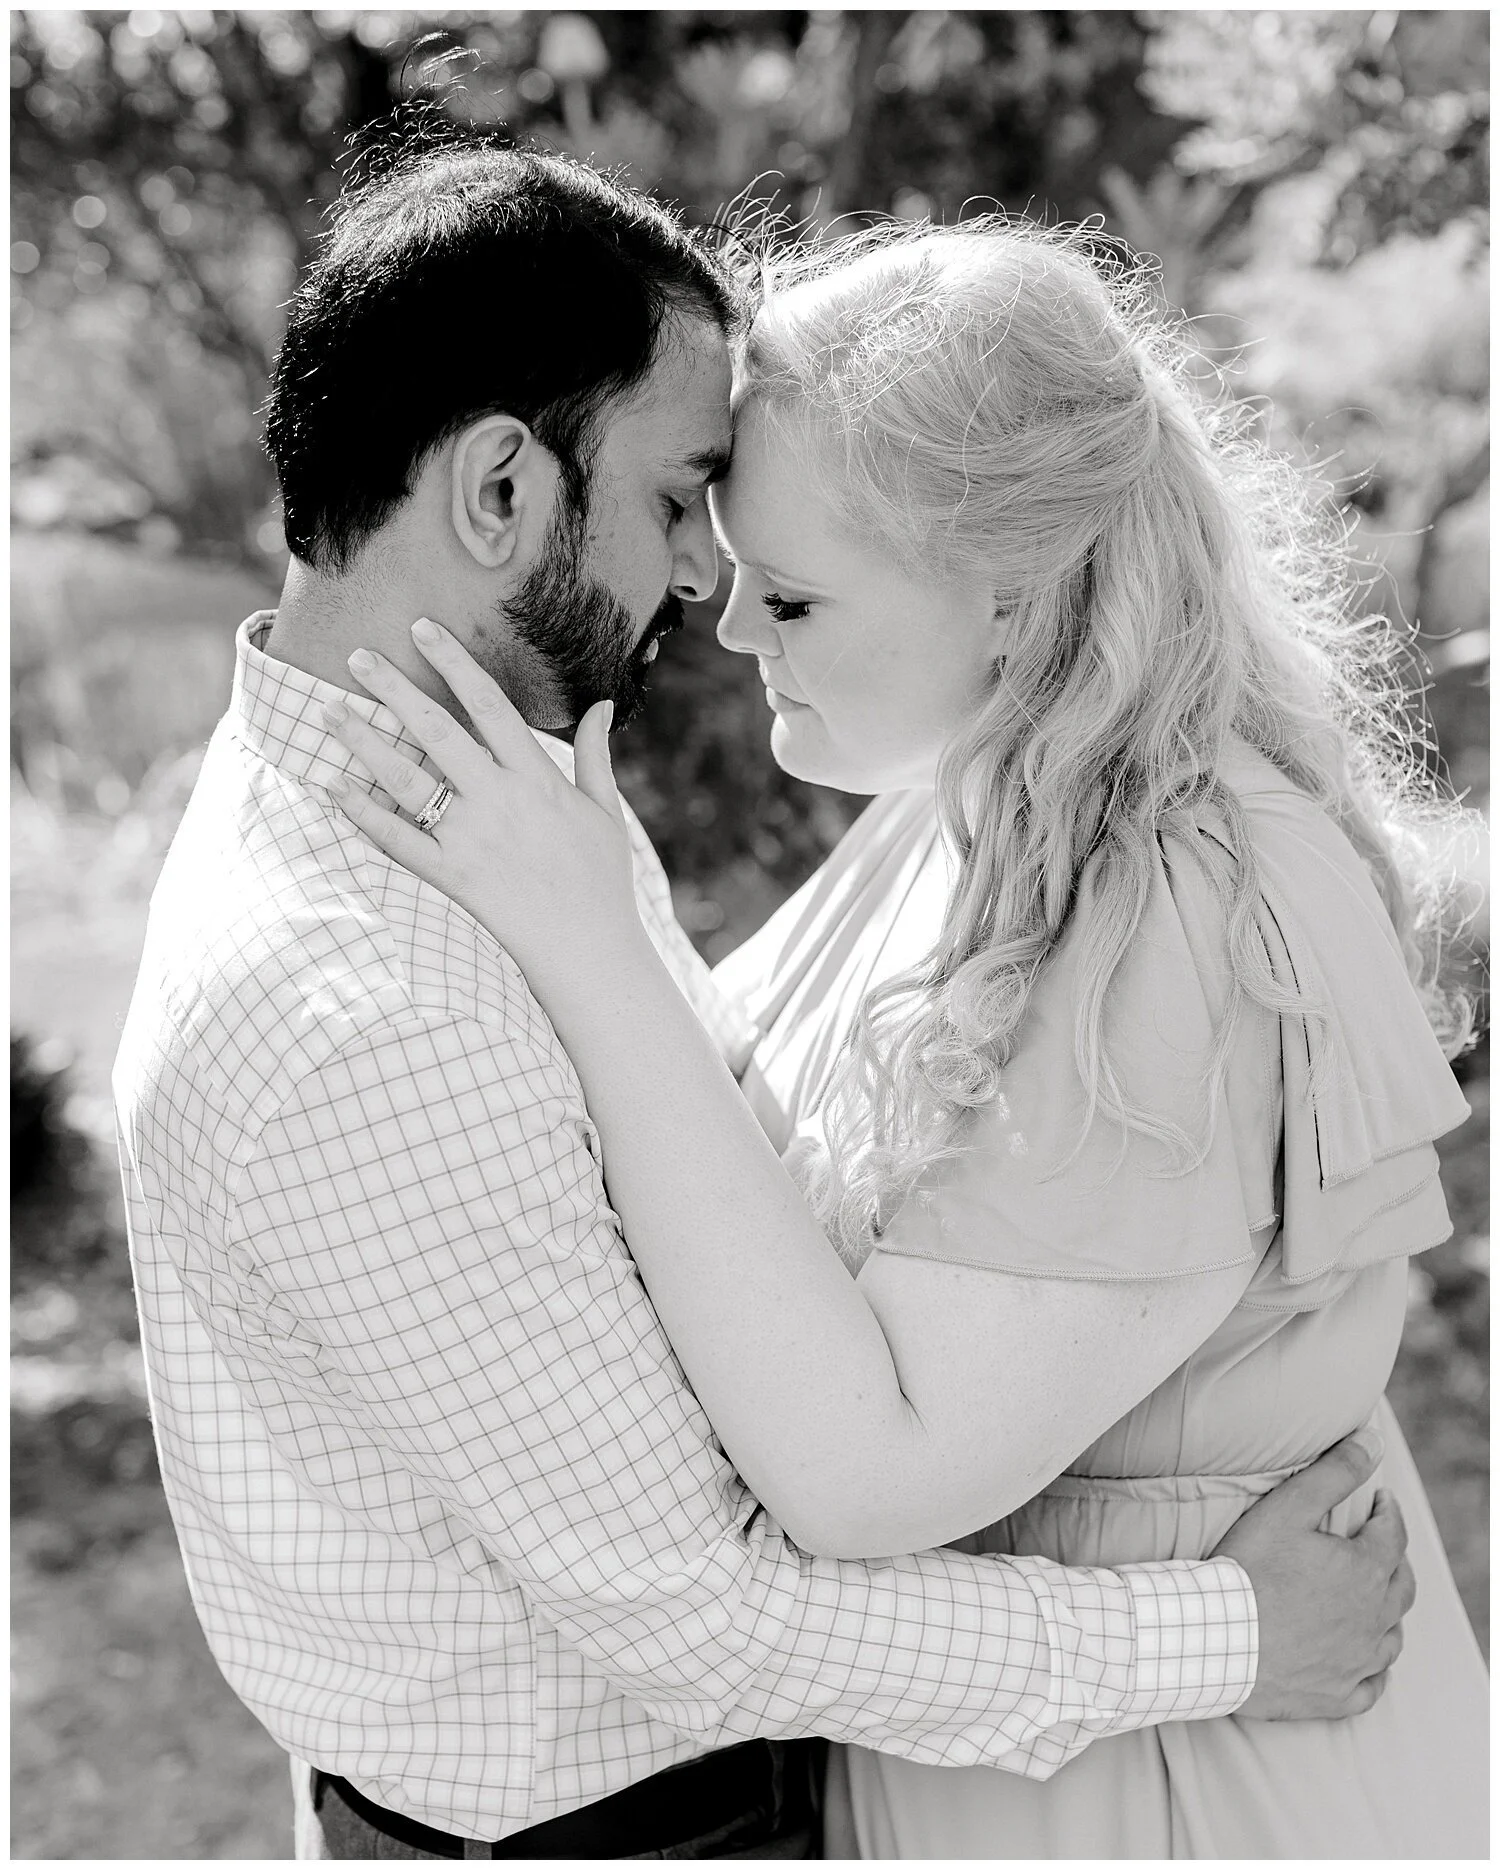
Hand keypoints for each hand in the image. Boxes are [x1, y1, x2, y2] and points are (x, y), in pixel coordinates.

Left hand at [322, 619, 642, 992]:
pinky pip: (398, 841)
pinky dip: (363, 815)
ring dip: (364, 742)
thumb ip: (594, 754)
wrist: (588, 950)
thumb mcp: (606, 811)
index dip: (454, 662)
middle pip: (436, 730)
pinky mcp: (451, 876)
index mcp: (538, 779)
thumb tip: (602, 704)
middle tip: (358, 655)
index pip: (489, 705)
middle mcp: (500, 801)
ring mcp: (471, 839)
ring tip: (330, 711)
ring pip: (407, 779)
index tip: (423, 629)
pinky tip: (334, 787)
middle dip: (394, 688)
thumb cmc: (601, 879)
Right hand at [1215, 1428, 1413, 1720]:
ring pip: (1392, 1637)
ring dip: (1388, 1614)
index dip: (1388, 1513)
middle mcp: (1374, 1619)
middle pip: (1402, 1586)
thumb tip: (1374, 1441)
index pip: (1393, 1534)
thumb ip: (1335, 1471)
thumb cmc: (1250, 1570)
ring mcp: (1358, 1662)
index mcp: (1367, 1571)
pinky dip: (1373, 1669)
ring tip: (1372, 1600)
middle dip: (1395, 1560)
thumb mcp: (1289, 1507)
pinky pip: (1372, 1685)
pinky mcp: (1338, 1694)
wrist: (1218, 1639)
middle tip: (1379, 1546)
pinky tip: (1364, 1660)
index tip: (1380, 1502)